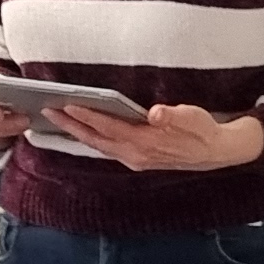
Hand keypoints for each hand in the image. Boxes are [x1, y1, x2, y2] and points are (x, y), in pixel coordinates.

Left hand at [50, 100, 263, 174]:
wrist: (217, 153)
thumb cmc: (204, 131)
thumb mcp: (194, 119)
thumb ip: (173, 116)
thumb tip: (154, 113)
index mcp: (146, 143)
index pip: (110, 127)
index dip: (88, 115)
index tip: (67, 104)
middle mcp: (136, 155)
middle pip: (96, 139)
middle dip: (71, 125)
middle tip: (46, 110)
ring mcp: (134, 160)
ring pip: (98, 145)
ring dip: (77, 132)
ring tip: (57, 118)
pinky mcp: (136, 159)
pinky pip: (106, 148)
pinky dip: (90, 138)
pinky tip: (81, 129)